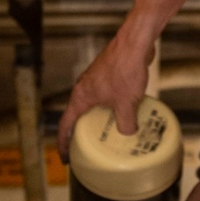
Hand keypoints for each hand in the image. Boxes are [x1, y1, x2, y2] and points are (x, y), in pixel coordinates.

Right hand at [56, 0, 195, 158]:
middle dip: (84, 132)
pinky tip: (128, 112)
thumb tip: (128, 133)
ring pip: (96, 105)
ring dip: (102, 118)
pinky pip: (108, 96)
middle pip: (79, 115)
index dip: (64, 143)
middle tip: (90, 148)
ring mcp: (97, 80)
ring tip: (112, 132)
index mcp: (81, 96)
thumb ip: (126, 124)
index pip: (66, 124)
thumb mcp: (126, 104)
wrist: (135, 43)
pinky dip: (114, 106)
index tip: (65, 156)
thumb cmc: (125, 68)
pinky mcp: (109, 75)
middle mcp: (85, 88)